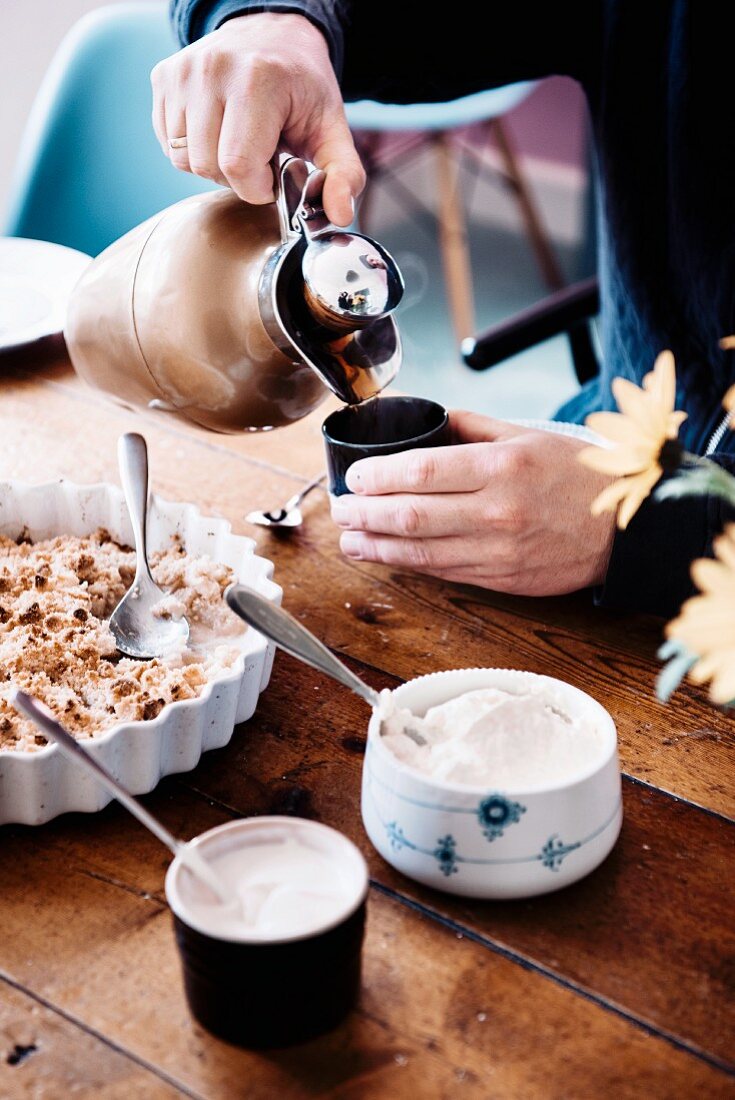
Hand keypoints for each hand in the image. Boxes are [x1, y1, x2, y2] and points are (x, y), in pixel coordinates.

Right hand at [151, 13, 364, 225]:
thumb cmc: (302, 88)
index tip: (274, 175)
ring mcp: (183, 71)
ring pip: (183, 158)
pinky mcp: (164, 76)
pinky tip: (218, 131)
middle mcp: (214, 69)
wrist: (273, 35)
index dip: (257, 187)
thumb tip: (339, 214)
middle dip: (236, 178)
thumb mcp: (332, 130)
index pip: (237, 166)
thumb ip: (344, 175)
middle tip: (259, 157)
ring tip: (238, 142)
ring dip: (212, 165)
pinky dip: (193, 149)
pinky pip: (169, 142)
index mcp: (258, 79)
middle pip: (207, 165)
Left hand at [329, 411, 616, 595]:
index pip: (421, 472)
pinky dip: (407, 563)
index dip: (377, 477)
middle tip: (339, 507)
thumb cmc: (579, 476)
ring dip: (374, 546)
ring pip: (419, 553)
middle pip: (410, 516)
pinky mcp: (501, 580)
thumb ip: (472, 427)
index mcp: (501, 467)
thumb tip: (425, 419)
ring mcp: (497, 552)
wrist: (627, 530)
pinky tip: (384, 554)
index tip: (353, 477)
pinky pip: (443, 571)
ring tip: (348, 537)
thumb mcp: (528, 435)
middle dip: (364, 513)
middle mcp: (496, 511)